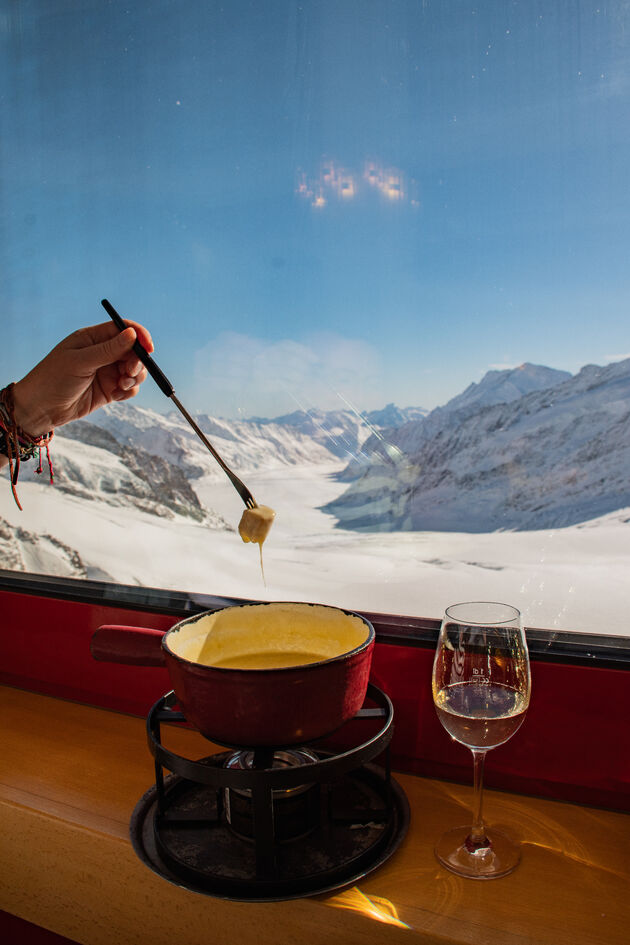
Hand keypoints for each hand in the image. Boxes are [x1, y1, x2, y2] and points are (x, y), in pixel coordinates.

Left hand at [11, 320, 153, 434]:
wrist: (41, 409)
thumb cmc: (53, 379)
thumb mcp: (80, 362)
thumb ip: (108, 349)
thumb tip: (132, 333)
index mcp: (92, 339)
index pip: (122, 329)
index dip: (139, 336)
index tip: (149, 348)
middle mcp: (102, 353)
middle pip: (132, 351)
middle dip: (137, 361)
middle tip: (129, 372)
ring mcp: (106, 372)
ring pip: (134, 370)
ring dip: (135, 377)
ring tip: (122, 385)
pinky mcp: (109, 390)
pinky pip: (129, 387)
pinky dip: (129, 391)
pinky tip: (116, 395)